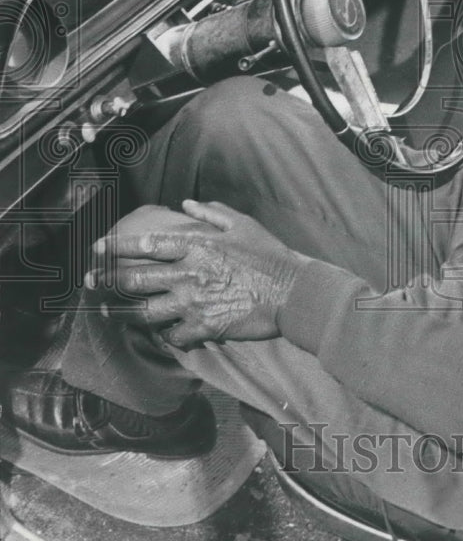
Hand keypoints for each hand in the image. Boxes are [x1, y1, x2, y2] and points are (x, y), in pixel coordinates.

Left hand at [87, 200, 310, 348]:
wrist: (293, 292)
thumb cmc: (271, 255)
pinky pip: (172, 335)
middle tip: (90, 281)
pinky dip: (164, 335)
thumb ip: (211, 213)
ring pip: (145, 311)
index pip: (146, 244)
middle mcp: (189, 273)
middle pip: (135, 279)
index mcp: (197, 245)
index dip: (117, 246)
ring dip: (122, 312)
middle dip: (107, 280)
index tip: (98, 248)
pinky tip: (161, 332)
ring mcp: (193, 303)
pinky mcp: (204, 327)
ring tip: (108, 312)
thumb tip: (186, 205)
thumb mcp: (244, 224)